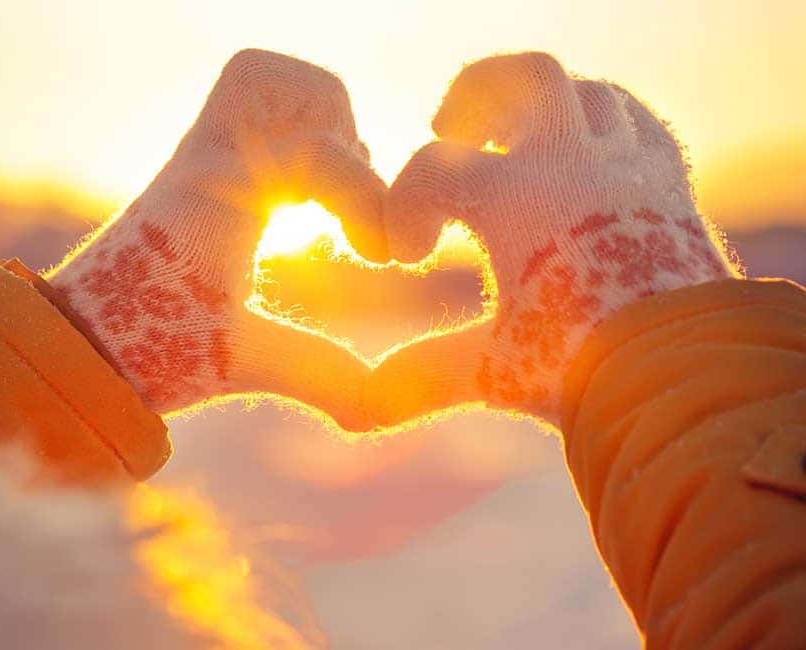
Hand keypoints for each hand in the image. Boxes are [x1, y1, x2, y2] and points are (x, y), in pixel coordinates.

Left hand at [49, 50, 385, 429]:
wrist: (75, 345)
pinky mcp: (199, 171)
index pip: (314, 147)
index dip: (367, 195)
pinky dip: (289, 138)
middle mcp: (205, 160)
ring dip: (312, 123)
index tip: (382, 258)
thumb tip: (380, 405)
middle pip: (276, 83)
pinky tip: (304, 201)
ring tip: (331, 192)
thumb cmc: (144, 352)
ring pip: (261, 86)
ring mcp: (199, 160)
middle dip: (334, 125)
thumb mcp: (239, 360)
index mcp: (218, 193)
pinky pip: (249, 118)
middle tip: (346, 194)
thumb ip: (318, 374)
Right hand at [369, 52, 731, 426]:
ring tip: (517, 138)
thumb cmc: (583, 366)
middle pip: (522, 79)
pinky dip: (603, 126)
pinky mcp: (668, 183)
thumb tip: (362, 405)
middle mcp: (573, 164)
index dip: (404, 204)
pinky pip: (638, 124)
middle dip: (475, 94)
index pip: (434, 170)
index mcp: (516, 200)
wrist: (685, 373)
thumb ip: (423, 374)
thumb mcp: (493, 369)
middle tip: (449, 126)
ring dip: (542, 107)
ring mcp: (627, 167)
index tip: (409, 252)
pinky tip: (585, 154)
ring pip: (587, 94)